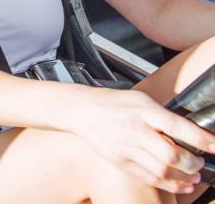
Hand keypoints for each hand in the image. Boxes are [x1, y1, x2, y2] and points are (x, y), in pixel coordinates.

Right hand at [70, 88, 212, 193]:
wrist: (83, 110)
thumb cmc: (116, 103)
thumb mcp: (143, 100)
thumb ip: (165, 116)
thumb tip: (193, 135)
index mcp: (143, 110)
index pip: (177, 127)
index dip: (201, 139)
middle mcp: (135, 130)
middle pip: (170, 155)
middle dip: (193, 163)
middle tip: (200, 162)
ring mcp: (126, 148)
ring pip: (162, 171)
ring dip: (184, 177)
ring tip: (194, 176)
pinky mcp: (121, 161)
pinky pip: (149, 177)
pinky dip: (170, 185)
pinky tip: (181, 184)